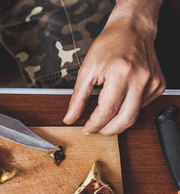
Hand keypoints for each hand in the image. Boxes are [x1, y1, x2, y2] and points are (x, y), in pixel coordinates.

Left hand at [63, 0, 164, 135]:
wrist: (132, 29)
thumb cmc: (109, 45)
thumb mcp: (87, 69)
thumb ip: (78, 97)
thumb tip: (70, 117)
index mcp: (121, 73)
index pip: (107, 110)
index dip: (94, 124)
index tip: (86, 129)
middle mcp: (140, 79)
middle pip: (124, 119)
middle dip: (107, 129)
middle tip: (95, 129)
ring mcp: (152, 83)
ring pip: (133, 116)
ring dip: (116, 121)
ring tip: (103, 116)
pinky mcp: (158, 86)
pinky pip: (140, 107)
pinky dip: (127, 110)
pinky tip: (119, 101)